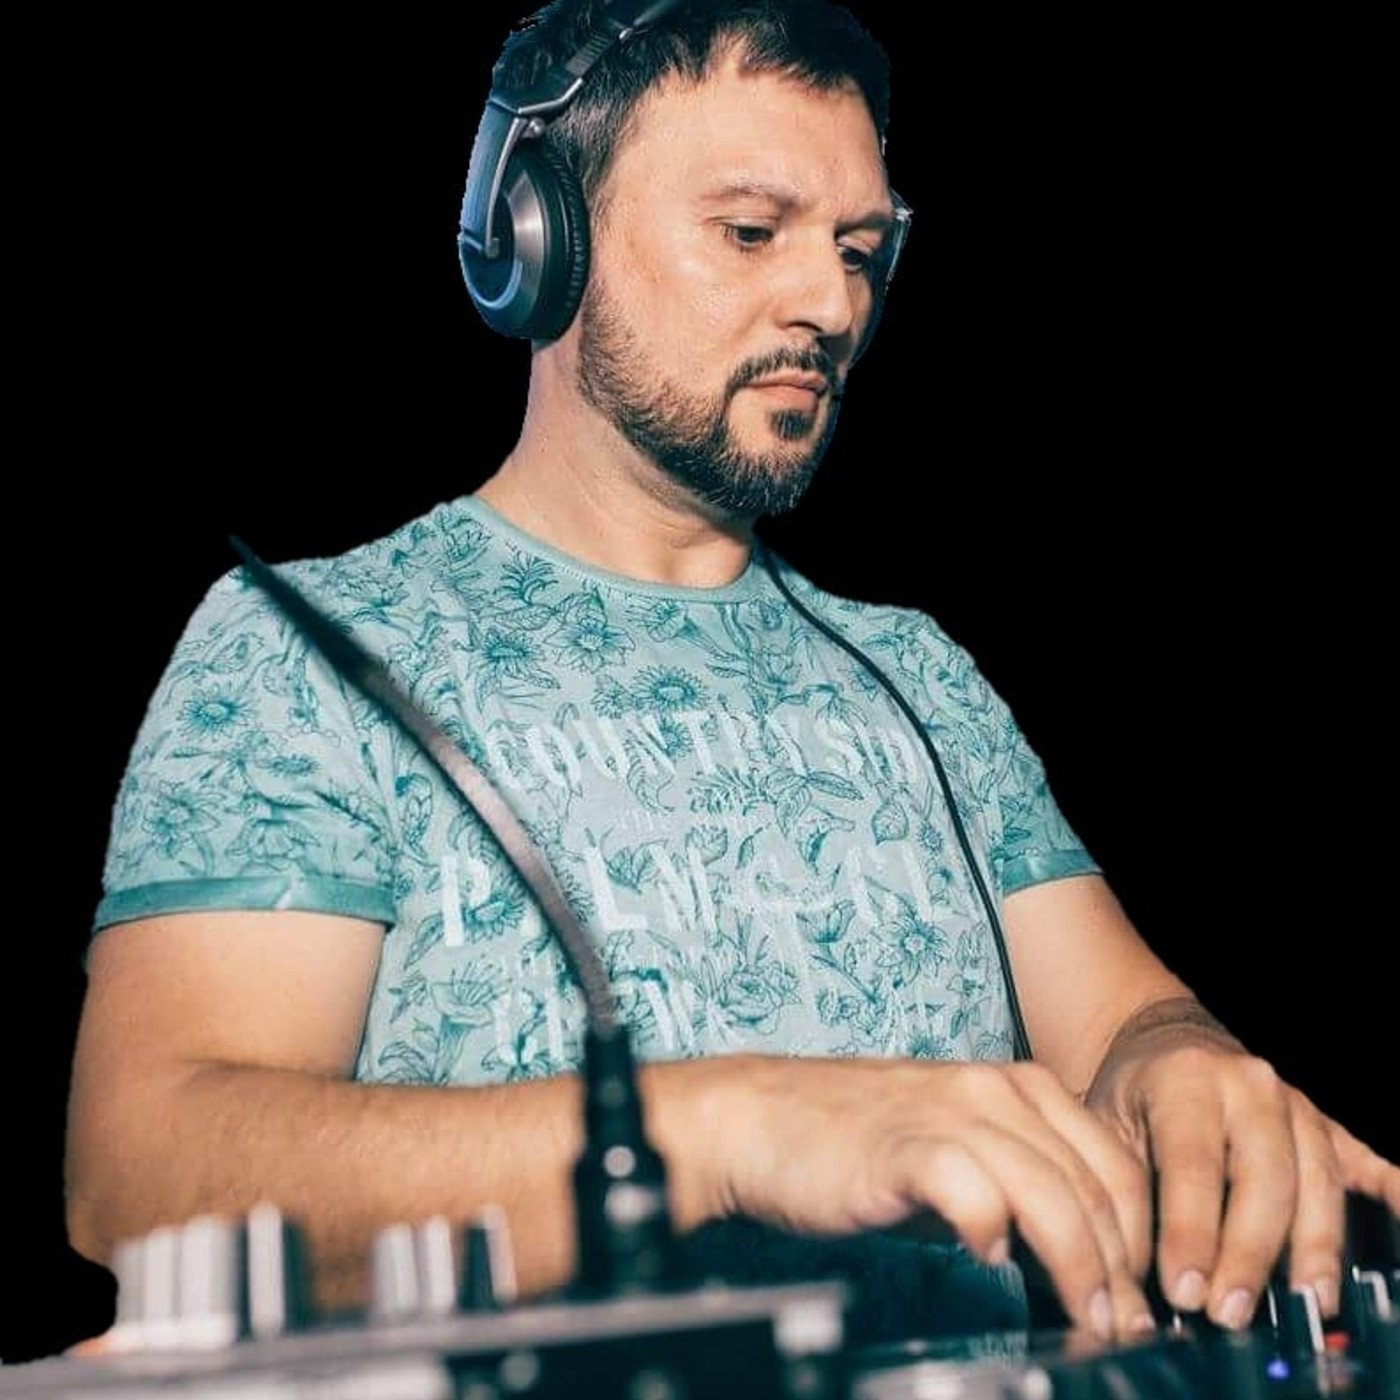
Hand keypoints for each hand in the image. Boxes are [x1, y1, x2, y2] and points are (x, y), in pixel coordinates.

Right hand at [702, 1054, 1158, 1339]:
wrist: (755, 1119)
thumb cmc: (849, 1144)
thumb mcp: (950, 1155)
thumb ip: (1013, 1191)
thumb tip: (1075, 1264)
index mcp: (1014, 1085)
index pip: (1115, 1164)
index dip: (1141, 1239)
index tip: (1139, 1298)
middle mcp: (993, 1089)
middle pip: (1096, 1184)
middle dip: (1122, 1268)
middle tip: (1125, 1326)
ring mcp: (949, 1112)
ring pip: (1052, 1191)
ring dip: (1079, 1265)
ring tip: (1086, 1315)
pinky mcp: (905, 1144)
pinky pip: (976, 1190)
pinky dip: (995, 1231)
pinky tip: (988, 1260)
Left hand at [1083, 1008, 1399, 1328]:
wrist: (1166, 1041)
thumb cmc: (1134, 1093)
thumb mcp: (1108, 1124)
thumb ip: (1125, 1189)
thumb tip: (1131, 1273)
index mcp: (1186, 1080)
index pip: (1193, 1164)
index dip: (1190, 1231)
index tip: (1183, 1289)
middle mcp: (1249, 1085)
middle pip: (1263, 1177)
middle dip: (1249, 1252)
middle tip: (1230, 1311)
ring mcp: (1296, 1103)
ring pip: (1316, 1178)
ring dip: (1313, 1247)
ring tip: (1306, 1301)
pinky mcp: (1328, 1124)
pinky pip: (1367, 1159)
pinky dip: (1392, 1190)